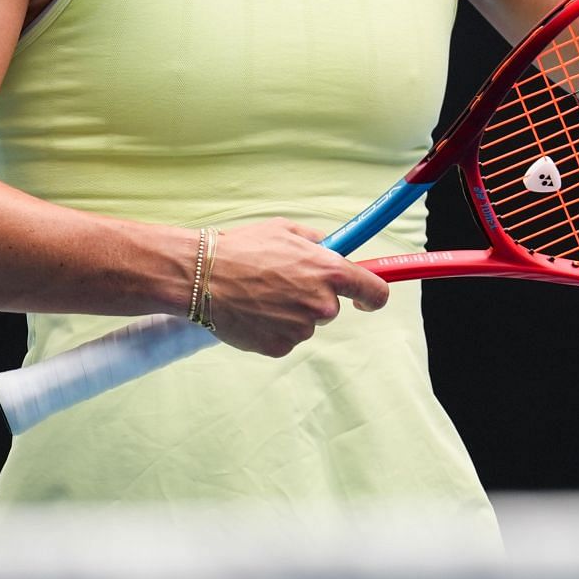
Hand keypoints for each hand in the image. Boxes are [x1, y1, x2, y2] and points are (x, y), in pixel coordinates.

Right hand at [202, 219, 389, 357]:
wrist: (203, 277)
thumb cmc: (243, 248)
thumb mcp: (286, 230)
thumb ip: (316, 243)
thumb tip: (329, 249)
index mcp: (329, 272)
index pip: (375, 291)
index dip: (373, 296)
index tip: (366, 298)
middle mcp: (321, 305)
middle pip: (331, 309)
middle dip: (312, 298)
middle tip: (281, 283)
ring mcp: (301, 329)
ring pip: (305, 323)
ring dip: (289, 313)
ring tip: (259, 294)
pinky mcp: (280, 347)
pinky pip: (284, 338)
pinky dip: (272, 328)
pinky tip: (252, 311)